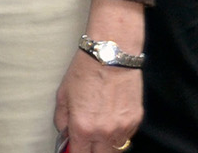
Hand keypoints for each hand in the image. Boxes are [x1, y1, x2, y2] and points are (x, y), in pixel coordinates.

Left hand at [56, 0, 144, 152]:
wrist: (111, 56)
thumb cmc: (85, 71)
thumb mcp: (63, 95)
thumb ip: (62, 120)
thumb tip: (65, 134)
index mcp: (83, 127)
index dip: (73, 152)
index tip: (72, 148)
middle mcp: (104, 132)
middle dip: (90, 150)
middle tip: (85, 140)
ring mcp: (122, 129)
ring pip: (114, 149)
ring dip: (105, 145)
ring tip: (98, 128)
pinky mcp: (135, 121)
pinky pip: (126, 137)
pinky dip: (118, 134)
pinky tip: (111, 119)